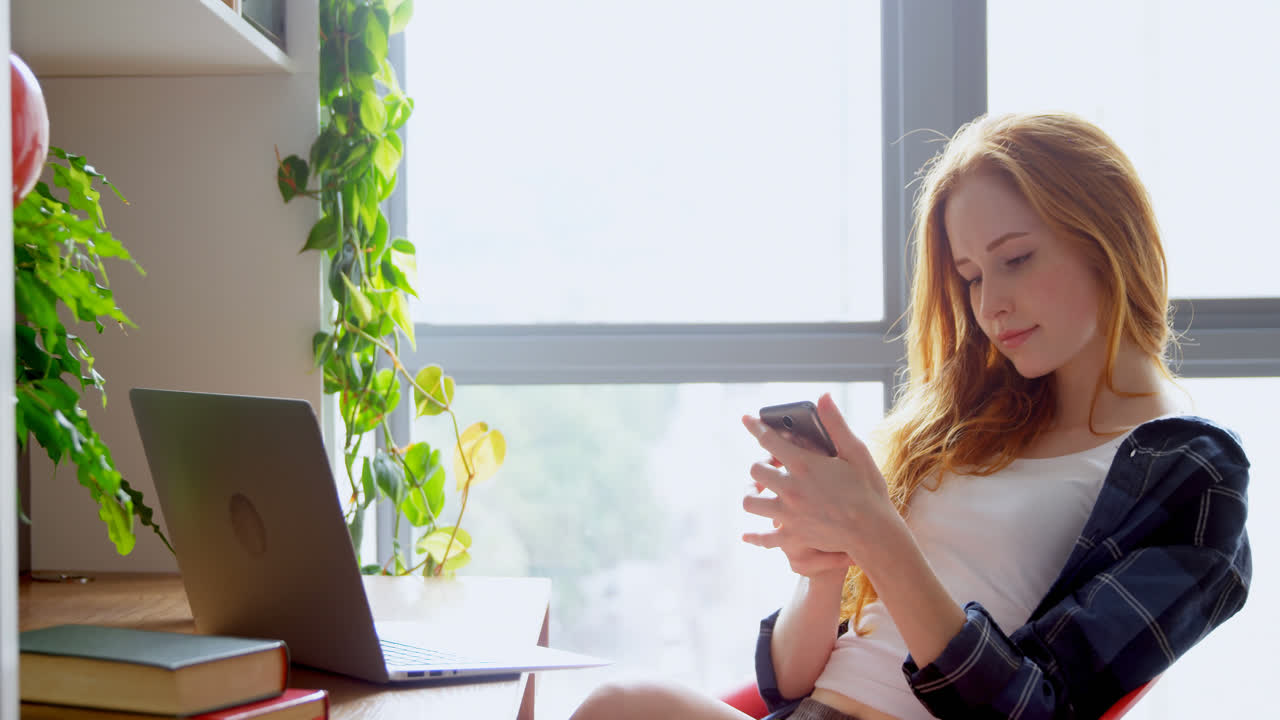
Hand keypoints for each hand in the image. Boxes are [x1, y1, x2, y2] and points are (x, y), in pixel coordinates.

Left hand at [740, 393, 897, 568]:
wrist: (875, 533)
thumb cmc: (868, 490)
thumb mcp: (856, 452)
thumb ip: (835, 424)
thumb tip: (823, 397)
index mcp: (803, 464)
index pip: (769, 440)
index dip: (756, 427)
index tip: (746, 419)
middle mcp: (790, 488)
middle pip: (755, 470)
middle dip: (761, 464)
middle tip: (772, 465)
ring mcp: (788, 513)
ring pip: (751, 501)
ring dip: (753, 494)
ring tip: (761, 492)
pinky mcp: (792, 535)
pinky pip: (763, 537)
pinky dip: (754, 536)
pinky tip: (747, 536)